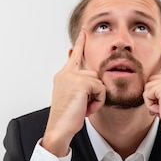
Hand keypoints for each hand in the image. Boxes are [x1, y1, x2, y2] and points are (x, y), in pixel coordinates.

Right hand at [42, 30, 105, 156]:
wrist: (59, 129)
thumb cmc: (67, 117)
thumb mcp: (74, 98)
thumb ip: (81, 85)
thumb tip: (94, 79)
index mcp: (63, 76)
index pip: (74, 56)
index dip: (80, 44)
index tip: (83, 32)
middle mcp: (66, 73)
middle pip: (94, 74)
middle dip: (95, 91)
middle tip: (84, 106)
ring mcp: (72, 77)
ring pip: (98, 82)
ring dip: (96, 97)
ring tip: (84, 108)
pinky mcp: (80, 83)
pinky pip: (101, 89)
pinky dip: (98, 101)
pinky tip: (87, 109)